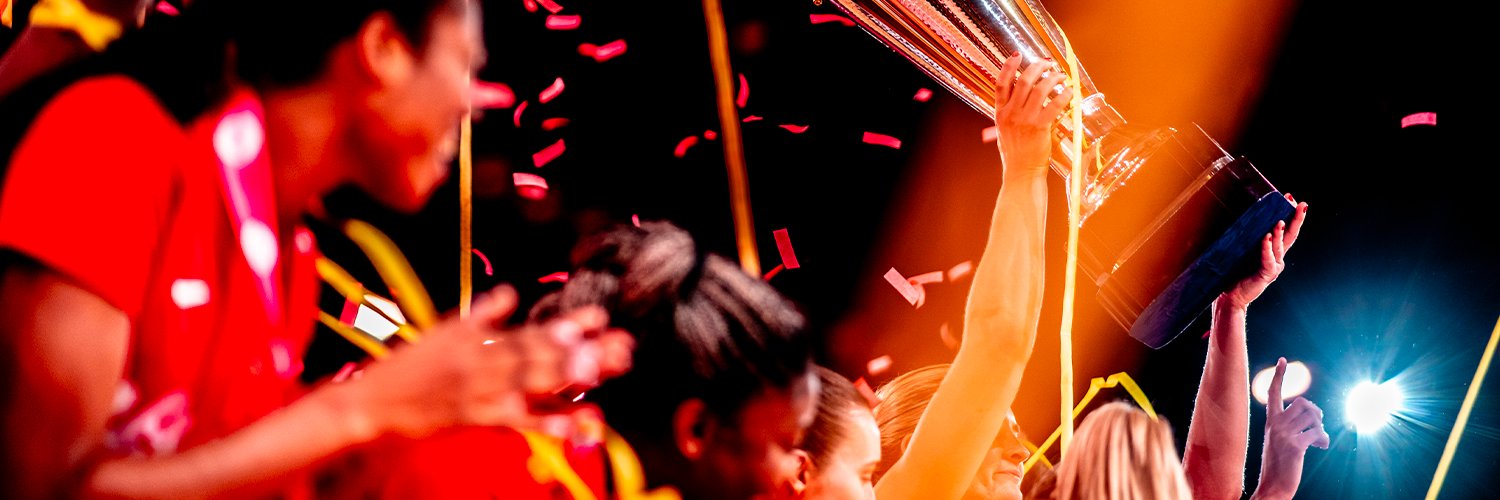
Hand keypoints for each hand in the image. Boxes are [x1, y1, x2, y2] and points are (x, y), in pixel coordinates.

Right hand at [341, 285, 627, 437]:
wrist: (375, 399)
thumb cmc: (411, 364)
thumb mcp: (446, 329)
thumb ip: (484, 314)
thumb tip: (512, 293)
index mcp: (482, 336)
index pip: (534, 328)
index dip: (569, 324)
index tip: (601, 317)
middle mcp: (487, 360)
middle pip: (544, 354)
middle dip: (584, 350)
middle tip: (622, 347)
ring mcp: (485, 390)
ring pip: (534, 382)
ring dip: (571, 378)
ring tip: (604, 373)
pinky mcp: (478, 418)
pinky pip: (518, 421)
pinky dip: (547, 422)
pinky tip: (576, 424)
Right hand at [994, 53, 1071, 180]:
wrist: (1020, 172)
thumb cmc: (1015, 152)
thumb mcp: (1005, 129)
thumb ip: (1010, 111)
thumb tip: (1022, 94)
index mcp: (1000, 112)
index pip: (1001, 83)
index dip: (1008, 66)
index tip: (1017, 55)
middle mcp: (1010, 114)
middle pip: (1024, 81)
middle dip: (1038, 67)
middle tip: (1048, 64)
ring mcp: (1025, 120)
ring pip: (1040, 89)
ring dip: (1053, 78)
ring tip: (1061, 77)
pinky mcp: (1039, 127)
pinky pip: (1054, 105)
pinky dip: (1064, 95)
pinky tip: (1070, 92)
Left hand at [1220, 195, 1307, 309]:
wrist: (1230, 296)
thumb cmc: (1234, 272)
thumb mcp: (1242, 250)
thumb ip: (1247, 237)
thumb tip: (1242, 214)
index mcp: (1274, 251)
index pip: (1286, 230)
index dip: (1290, 214)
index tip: (1290, 198)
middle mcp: (1277, 258)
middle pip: (1291, 236)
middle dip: (1296, 219)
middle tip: (1301, 204)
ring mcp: (1274, 267)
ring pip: (1280, 247)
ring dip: (1280, 233)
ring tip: (1280, 220)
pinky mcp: (1266, 274)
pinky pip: (1267, 259)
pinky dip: (1267, 247)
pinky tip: (1267, 237)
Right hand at [1252, 357, 1328, 499]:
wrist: (1272, 486)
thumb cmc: (1279, 465)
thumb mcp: (1278, 441)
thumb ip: (1290, 426)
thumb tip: (1312, 413)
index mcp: (1270, 422)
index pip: (1273, 393)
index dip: (1279, 376)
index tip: (1283, 360)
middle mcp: (1275, 425)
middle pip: (1303, 403)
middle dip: (1316, 412)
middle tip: (1318, 425)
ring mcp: (1284, 435)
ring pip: (1312, 417)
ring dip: (1321, 427)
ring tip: (1318, 439)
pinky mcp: (1295, 446)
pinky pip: (1317, 433)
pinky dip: (1324, 439)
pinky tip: (1321, 446)